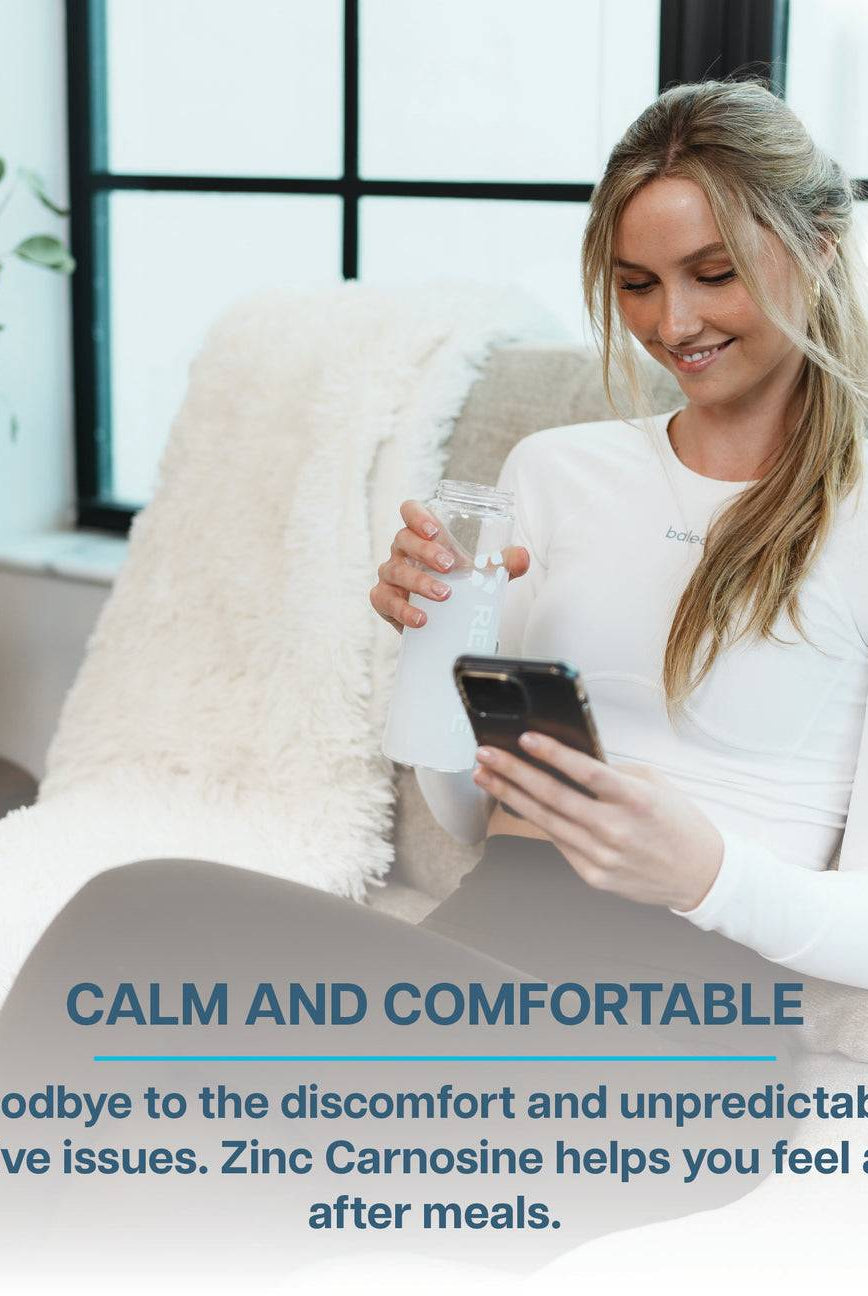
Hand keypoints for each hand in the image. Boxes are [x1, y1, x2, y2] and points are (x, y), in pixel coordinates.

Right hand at [369, 498, 529, 633]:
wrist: (443, 618)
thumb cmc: (459, 583)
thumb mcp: (483, 572)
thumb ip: (503, 563)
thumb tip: (522, 557)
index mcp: (421, 534)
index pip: (410, 512)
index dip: (417, 516)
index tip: (435, 530)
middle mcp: (402, 550)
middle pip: (403, 539)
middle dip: (425, 551)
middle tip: (450, 566)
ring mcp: (391, 574)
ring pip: (396, 571)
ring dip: (420, 582)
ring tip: (444, 595)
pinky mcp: (384, 599)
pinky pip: (386, 601)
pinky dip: (404, 611)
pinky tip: (422, 619)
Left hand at [472, 732, 723, 911]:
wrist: (700, 875)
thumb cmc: (678, 824)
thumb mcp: (655, 785)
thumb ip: (614, 773)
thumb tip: (570, 759)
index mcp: (636, 800)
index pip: (587, 772)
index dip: (553, 754)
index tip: (524, 738)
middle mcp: (616, 830)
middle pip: (554, 797)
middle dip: (513, 773)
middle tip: (486, 755)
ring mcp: (602, 857)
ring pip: (546, 822)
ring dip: (511, 796)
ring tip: (487, 777)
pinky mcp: (594, 876)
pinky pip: (559, 843)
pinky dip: (539, 822)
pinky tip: (518, 804)